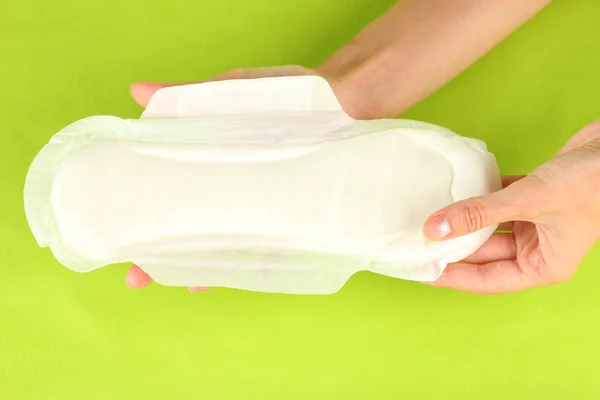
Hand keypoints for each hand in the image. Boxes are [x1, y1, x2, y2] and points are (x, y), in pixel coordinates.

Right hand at [125, 65, 368, 290]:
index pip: (167, 194)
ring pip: (219, 246)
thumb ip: (186, 97)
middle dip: (160, 254)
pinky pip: (261, 251)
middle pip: (187, 227)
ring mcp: (256, 208)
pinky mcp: (285, 219)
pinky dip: (241, 266)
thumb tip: (136, 91)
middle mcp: (228, 190)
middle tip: (136, 277)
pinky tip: (219, 279)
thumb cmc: (282, 96)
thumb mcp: (230, 91)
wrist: (343, 103)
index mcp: (207, 161)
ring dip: (196, 267)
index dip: (141, 215)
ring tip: (179, 284)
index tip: (118, 237)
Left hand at [422, 120, 599, 293]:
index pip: (486, 279)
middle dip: (451, 247)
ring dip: (461, 219)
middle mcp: (537, 247)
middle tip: (415, 242)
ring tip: (426, 217)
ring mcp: (534, 220)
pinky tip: (453, 189)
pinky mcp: (532, 196)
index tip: (421, 271)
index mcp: (542, 265)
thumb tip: (434, 229)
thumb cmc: (591, 184)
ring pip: (487, 225)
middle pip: (483, 253)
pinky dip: (477, 193)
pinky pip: (496, 199)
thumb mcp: (528, 202)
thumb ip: (479, 214)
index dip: (452, 277)